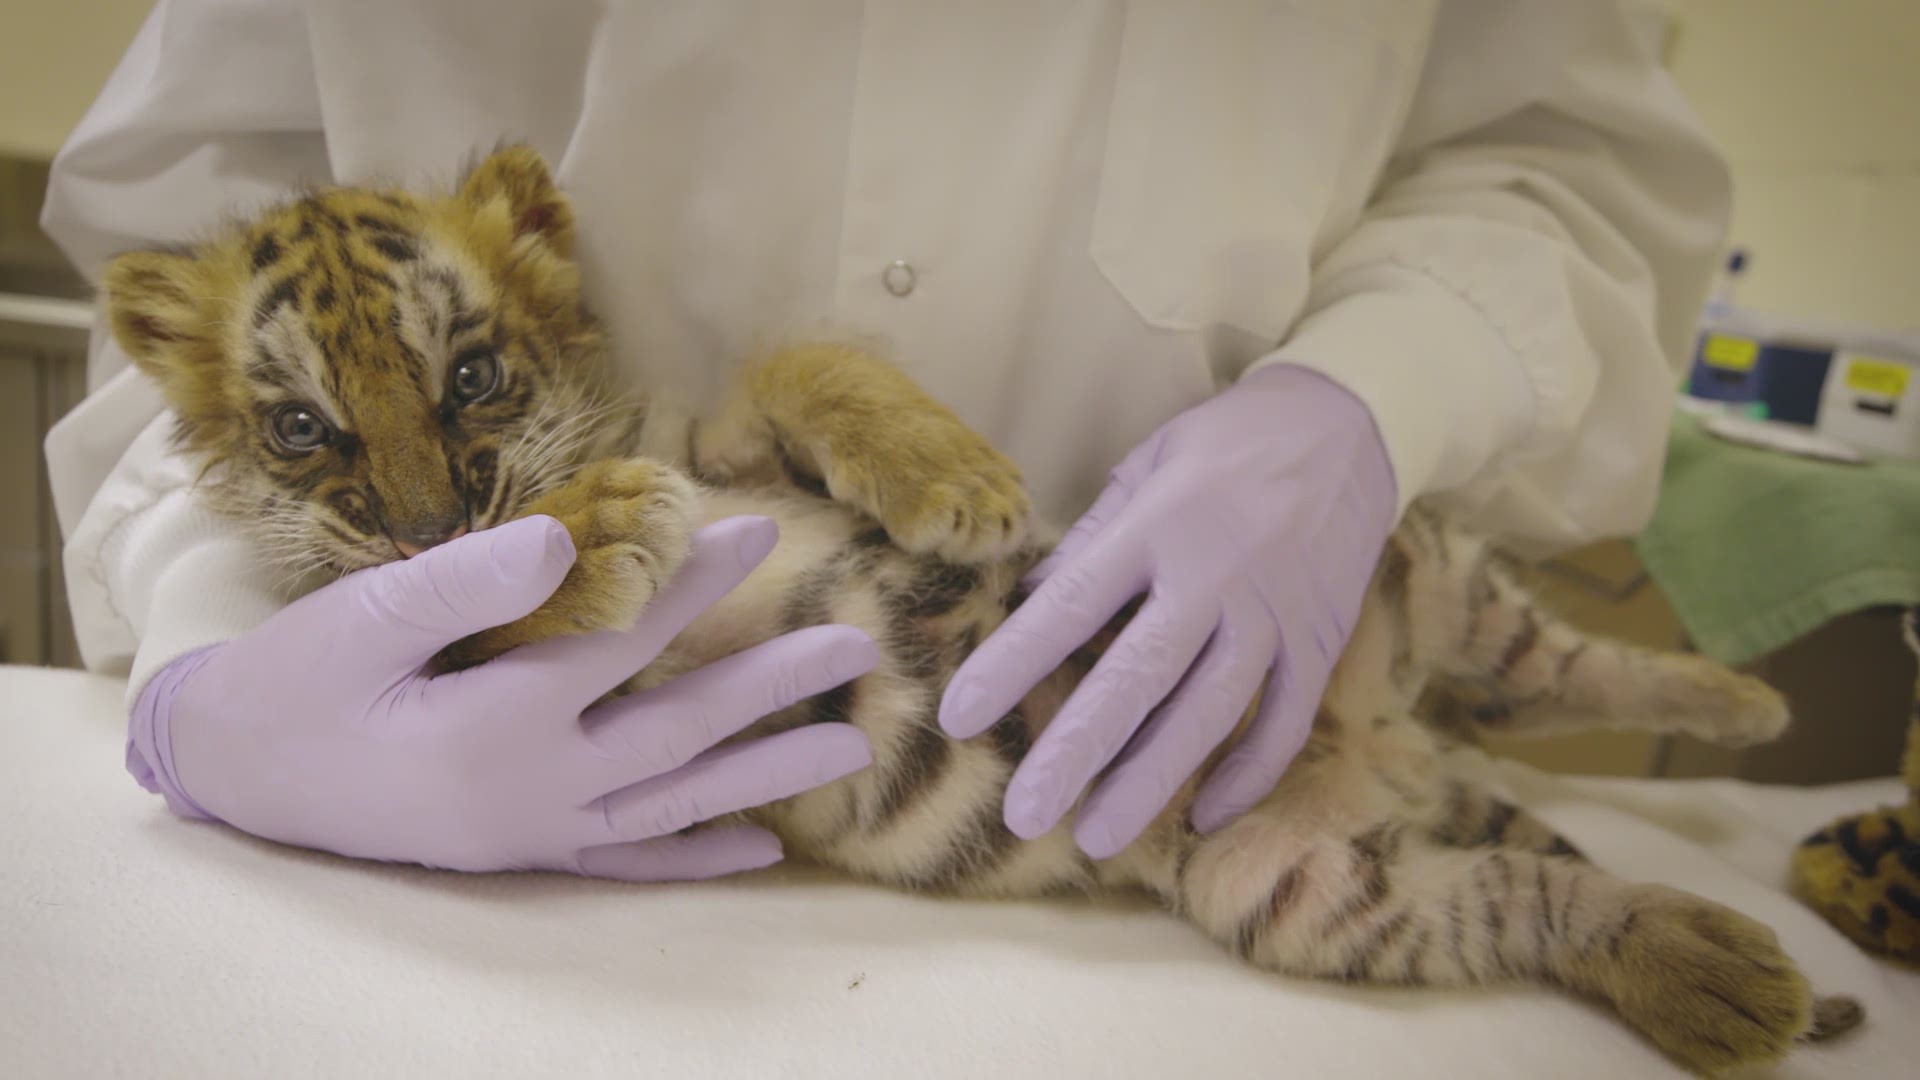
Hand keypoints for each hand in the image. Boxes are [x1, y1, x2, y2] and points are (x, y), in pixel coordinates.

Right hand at [128, 515, 876, 879]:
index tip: (761, 532)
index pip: (626, 639)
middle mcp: (535, 788)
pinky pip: (630, 865)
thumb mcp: (363, 617)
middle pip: (680, 730)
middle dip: (771, 684)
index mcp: (498, 722)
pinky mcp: (525, 852)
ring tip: (850, 748)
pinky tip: (765, 852)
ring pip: (677, 802)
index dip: (696, 580)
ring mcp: (537, 830)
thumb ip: (468, 582)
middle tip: (856, 646)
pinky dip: (697, 858)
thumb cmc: (294, 684)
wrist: (234, 772)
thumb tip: (565, 539)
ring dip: (766, 774)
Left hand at [938, 364, 1395, 857]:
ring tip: (1097, 837)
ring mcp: (1276, 612)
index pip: (1071, 604)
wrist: (1348, 426)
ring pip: (1211, 713)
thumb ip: (1092, 540)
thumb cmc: (1226, 447)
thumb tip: (1029, 601)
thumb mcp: (1146, 467)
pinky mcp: (1321, 641)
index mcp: (1159, 524)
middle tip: (1026, 815)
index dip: (1013, 663)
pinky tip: (1203, 815)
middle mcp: (1217, 574)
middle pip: (1140, 677)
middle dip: (1078, 751)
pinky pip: (1285, 722)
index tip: (959, 716)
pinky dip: (1248, 775)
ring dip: (1152, 781)